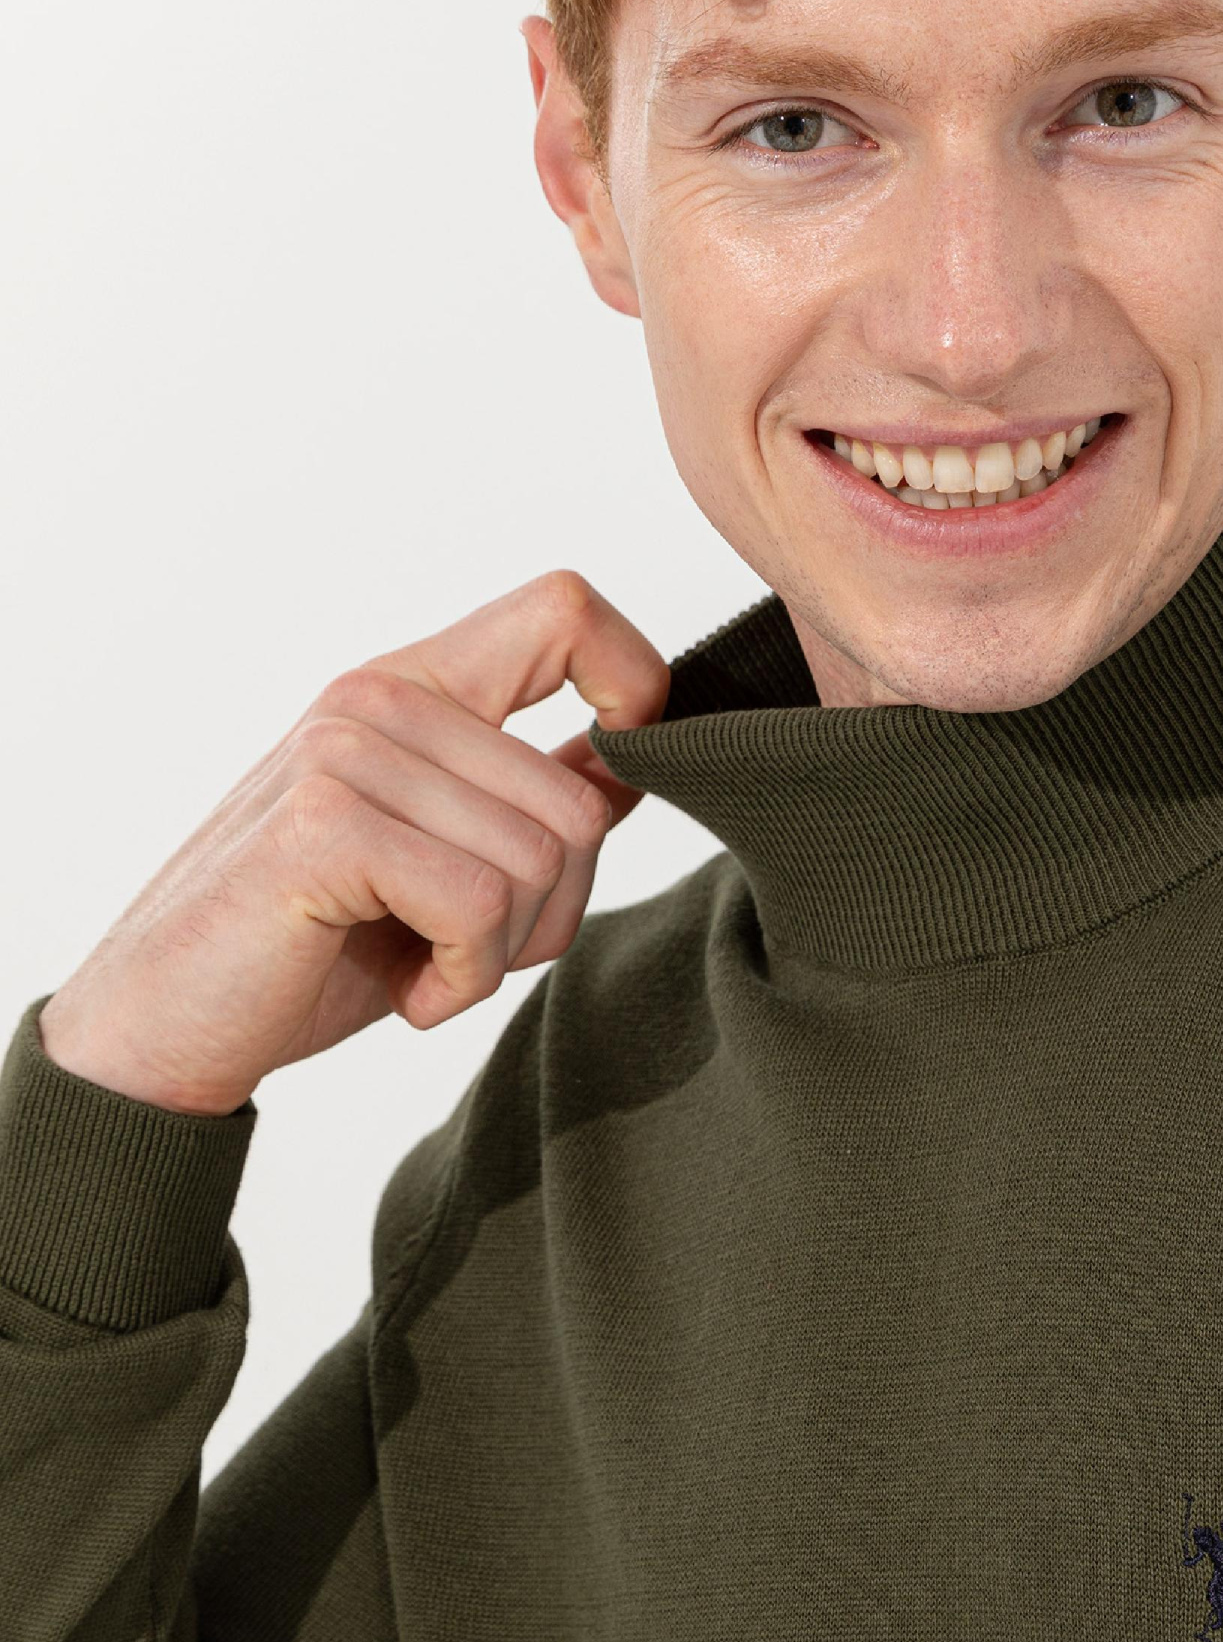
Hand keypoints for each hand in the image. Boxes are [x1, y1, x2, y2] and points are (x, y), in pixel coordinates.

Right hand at [37, 571, 668, 1116]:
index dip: (634, 686)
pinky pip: (479, 904)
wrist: (165, 1030)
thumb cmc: (314, 949)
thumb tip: (637, 757)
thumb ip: (531, 797)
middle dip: (551, 910)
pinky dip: (462, 979)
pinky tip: (407, 988)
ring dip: (500, 953)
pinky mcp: (323, 825)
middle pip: (578, 799)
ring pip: (541, 859)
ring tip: (421, 962)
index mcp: (414, 688)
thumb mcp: (447, 861)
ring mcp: (345, 754)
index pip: (565, 611)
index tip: (617, 779)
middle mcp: (376, 700)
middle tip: (465, 947)